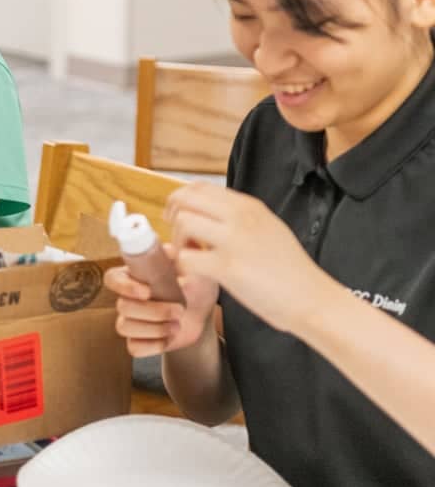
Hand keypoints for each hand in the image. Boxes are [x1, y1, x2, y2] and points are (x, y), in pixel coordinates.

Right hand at [105, 261, 219, 357]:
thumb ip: (182, 259)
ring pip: (125, 327)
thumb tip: (171, 252)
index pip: (113, 278)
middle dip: (153, 311)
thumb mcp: (193, 269)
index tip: (147, 291)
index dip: (124, 286)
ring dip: (154, 329)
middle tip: (180, 310)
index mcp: (134, 276)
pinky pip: (134, 347)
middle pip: (122, 306)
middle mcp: (128, 297)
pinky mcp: (138, 339)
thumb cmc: (195, 286)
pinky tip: (168, 338)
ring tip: (177, 325)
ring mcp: (131, 320)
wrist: (202, 314)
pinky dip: (153, 345)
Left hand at [165, 182, 334, 334]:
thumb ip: (240, 218)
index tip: (179, 217)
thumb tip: (209, 213)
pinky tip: (195, 275)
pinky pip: (186, 258)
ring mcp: (234, 240)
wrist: (313, 299)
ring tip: (191, 257)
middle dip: (173, 216)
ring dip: (178, 242)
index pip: (199, 187)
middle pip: (185, 199)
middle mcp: (241, 216)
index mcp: (249, 206)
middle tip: (179, 237)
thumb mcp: (269, 229)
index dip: (181, 201)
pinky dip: (182, 268)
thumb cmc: (290, 271)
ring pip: (183, 223)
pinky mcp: (228, 268)